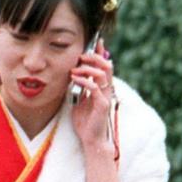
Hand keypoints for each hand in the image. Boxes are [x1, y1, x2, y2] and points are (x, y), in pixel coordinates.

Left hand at [70, 40, 115, 156]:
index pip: (104, 66)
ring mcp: (106, 96)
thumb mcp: (80, 101)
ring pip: (103, 75)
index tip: (96, 41)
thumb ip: (81, 89)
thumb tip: (74, 76)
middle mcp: (106, 90)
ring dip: (89, 68)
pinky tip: (74, 78)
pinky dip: (85, 81)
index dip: (101, 54)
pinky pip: (95, 88)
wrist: (91, 140)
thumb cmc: (85, 122)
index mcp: (102, 88)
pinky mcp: (102, 104)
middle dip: (95, 57)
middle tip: (82, 54)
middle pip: (106, 66)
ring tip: (76, 67)